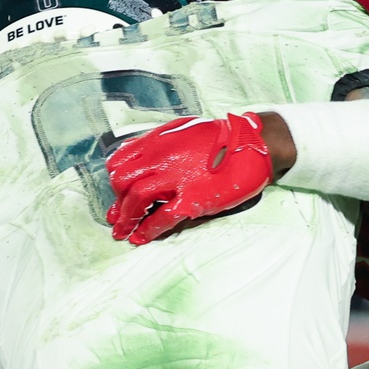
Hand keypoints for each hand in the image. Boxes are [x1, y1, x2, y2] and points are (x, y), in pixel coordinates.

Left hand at [106, 113, 271, 245]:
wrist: (253, 145)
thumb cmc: (221, 137)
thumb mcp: (183, 130)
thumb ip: (157, 141)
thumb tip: (132, 152)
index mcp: (158, 141)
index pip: (119, 160)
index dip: (114, 178)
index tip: (117, 190)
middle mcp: (162, 158)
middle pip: (122, 181)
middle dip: (117, 200)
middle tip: (117, 214)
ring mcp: (177, 179)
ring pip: (136, 200)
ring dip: (126, 219)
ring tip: (122, 232)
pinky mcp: (193, 199)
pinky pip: (161, 218)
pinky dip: (147, 231)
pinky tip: (140, 238)